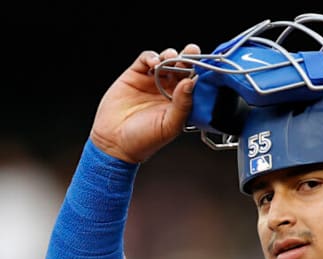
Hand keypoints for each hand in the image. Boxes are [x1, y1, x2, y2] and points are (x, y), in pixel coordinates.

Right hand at [89, 44, 199, 162]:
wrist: (115, 142)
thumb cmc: (145, 140)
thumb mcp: (170, 125)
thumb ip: (182, 105)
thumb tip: (191, 83)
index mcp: (182, 102)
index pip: (195, 82)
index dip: (200, 72)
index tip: (206, 64)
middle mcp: (169, 90)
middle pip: (182, 67)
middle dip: (188, 57)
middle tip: (191, 51)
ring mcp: (152, 81)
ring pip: (165, 60)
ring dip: (170, 55)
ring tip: (170, 58)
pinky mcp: (135, 75)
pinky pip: (145, 59)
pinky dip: (150, 57)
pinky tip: (153, 62)